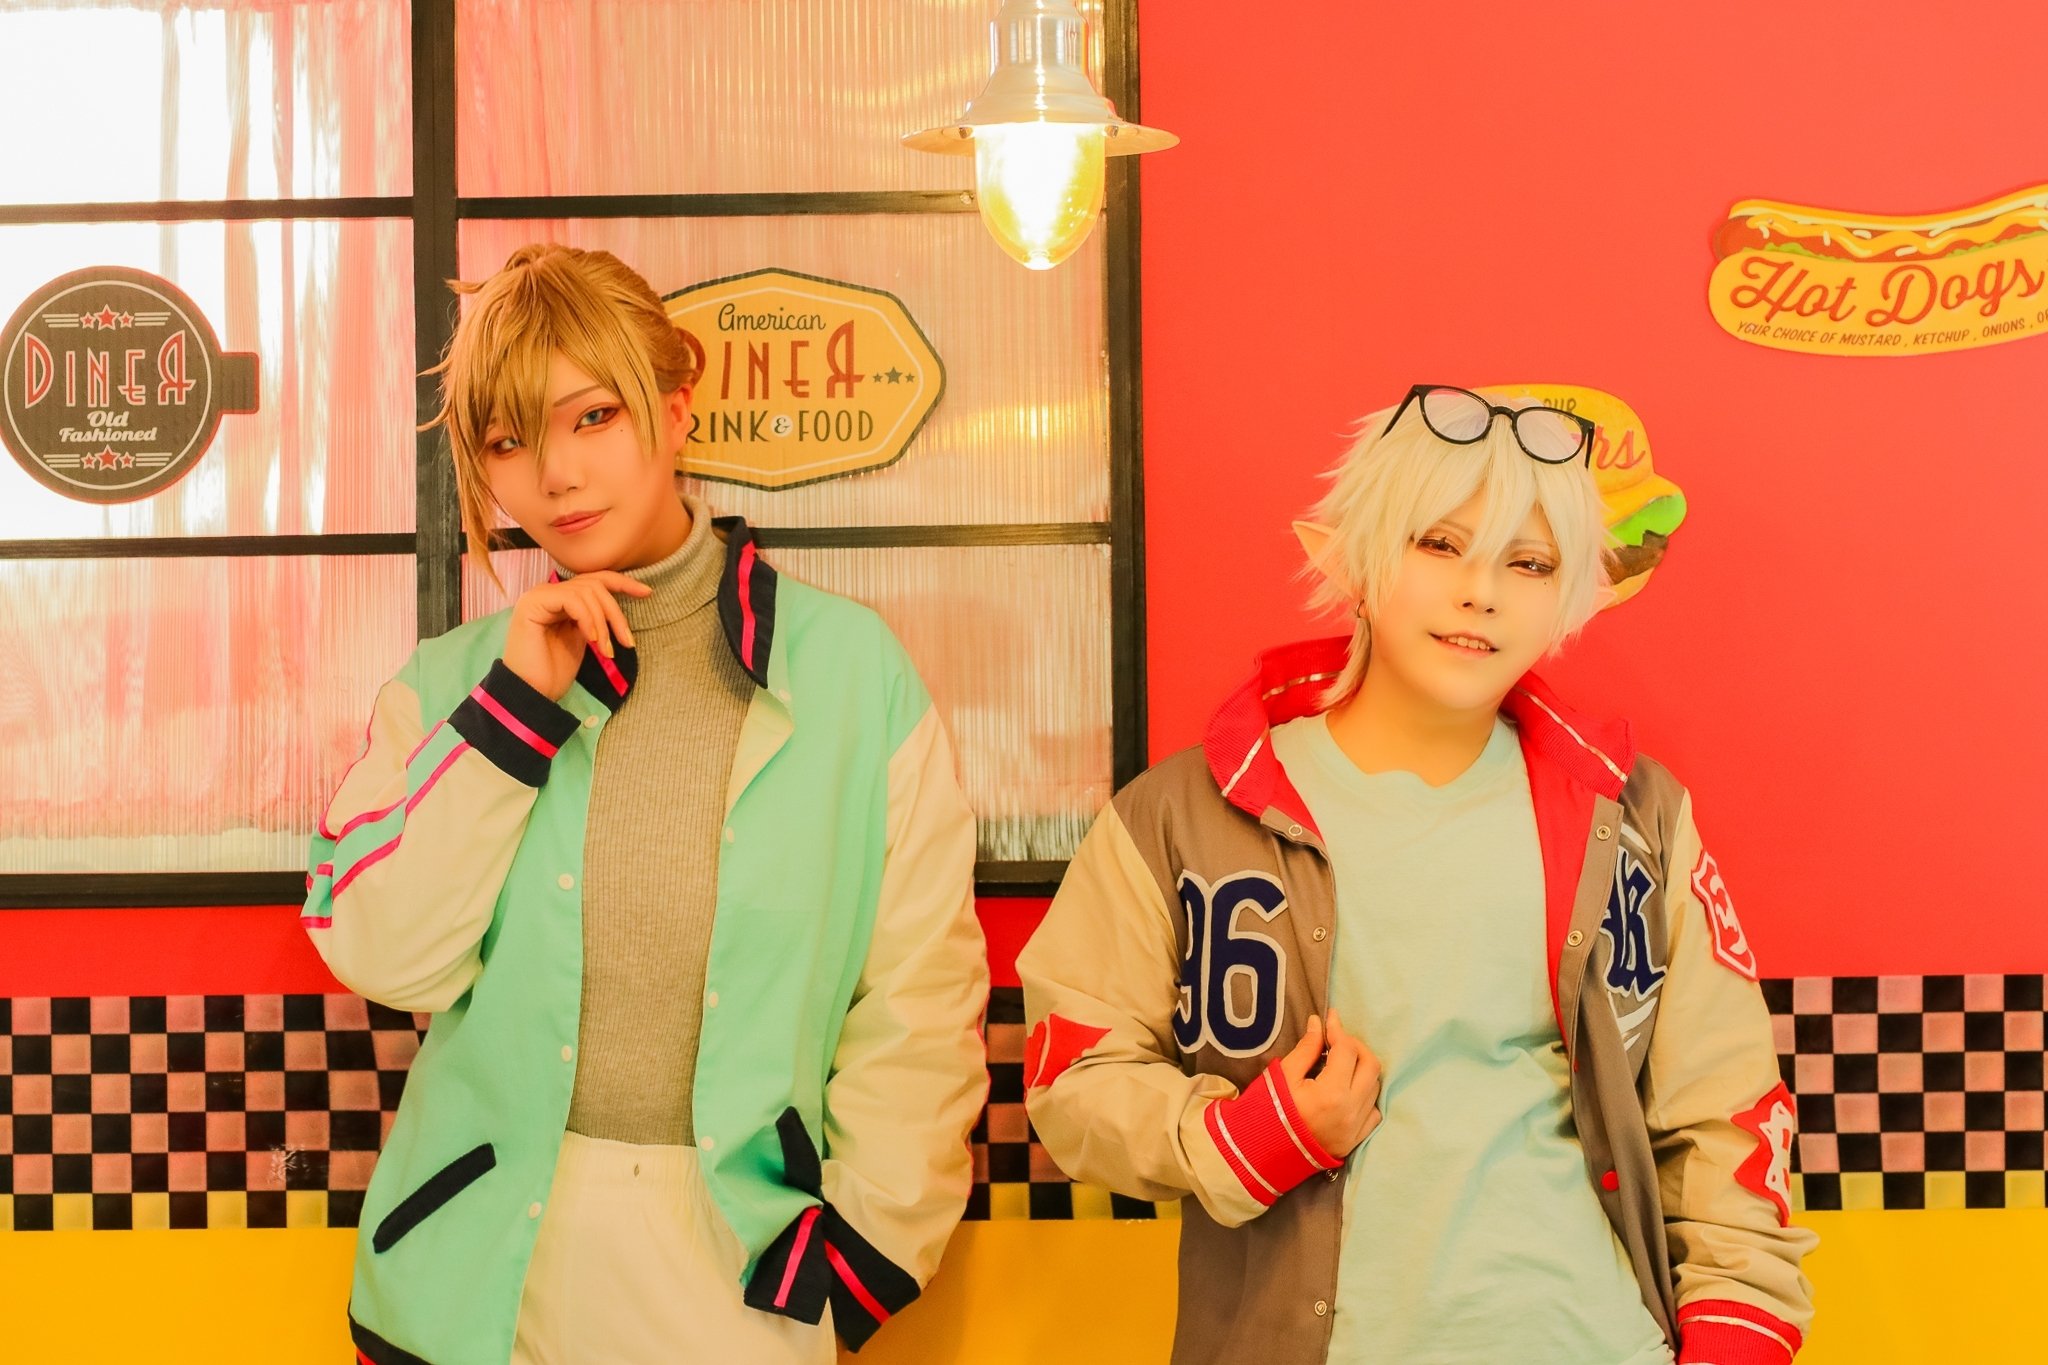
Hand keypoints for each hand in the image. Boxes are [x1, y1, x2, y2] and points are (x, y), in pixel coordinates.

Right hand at [501, 572, 650, 700]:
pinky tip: (592, 641)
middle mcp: (547, 592)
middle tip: (627, 642)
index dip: (622, 583)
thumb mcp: (584, 638)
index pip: (594, 580)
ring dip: (603, 622)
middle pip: (594, 584)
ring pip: (586, 591)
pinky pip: (572, 599)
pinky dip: (589, 619)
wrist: (531, 693)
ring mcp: (538, 595)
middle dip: (616, 613)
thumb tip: (618, 603)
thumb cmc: (555, 672)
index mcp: (559, 598)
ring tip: (606, 650)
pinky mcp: (532, 603)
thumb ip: (594, 617)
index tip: (647, 593)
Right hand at [1276, 1010, 1382, 1159]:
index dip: (1338, 1030)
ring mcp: (1356, 1127)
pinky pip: (1374, 1111)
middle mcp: (1351, 1110)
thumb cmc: (1270, 1112)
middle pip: (1371, 1065)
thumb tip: (1318, 1024)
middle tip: (1337, 1040)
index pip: (1347, 1050)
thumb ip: (1306, 1049)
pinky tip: (1349, 1089)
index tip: (1330, 1019)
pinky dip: (1366, 1095)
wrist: (1264, 1153)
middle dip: (1355, 1046)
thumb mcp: (1283, 1076)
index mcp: (1331, 1093)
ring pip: (1375, 1087)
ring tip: (1341, 1063)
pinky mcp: (1356, 1139)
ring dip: (1362, 1069)